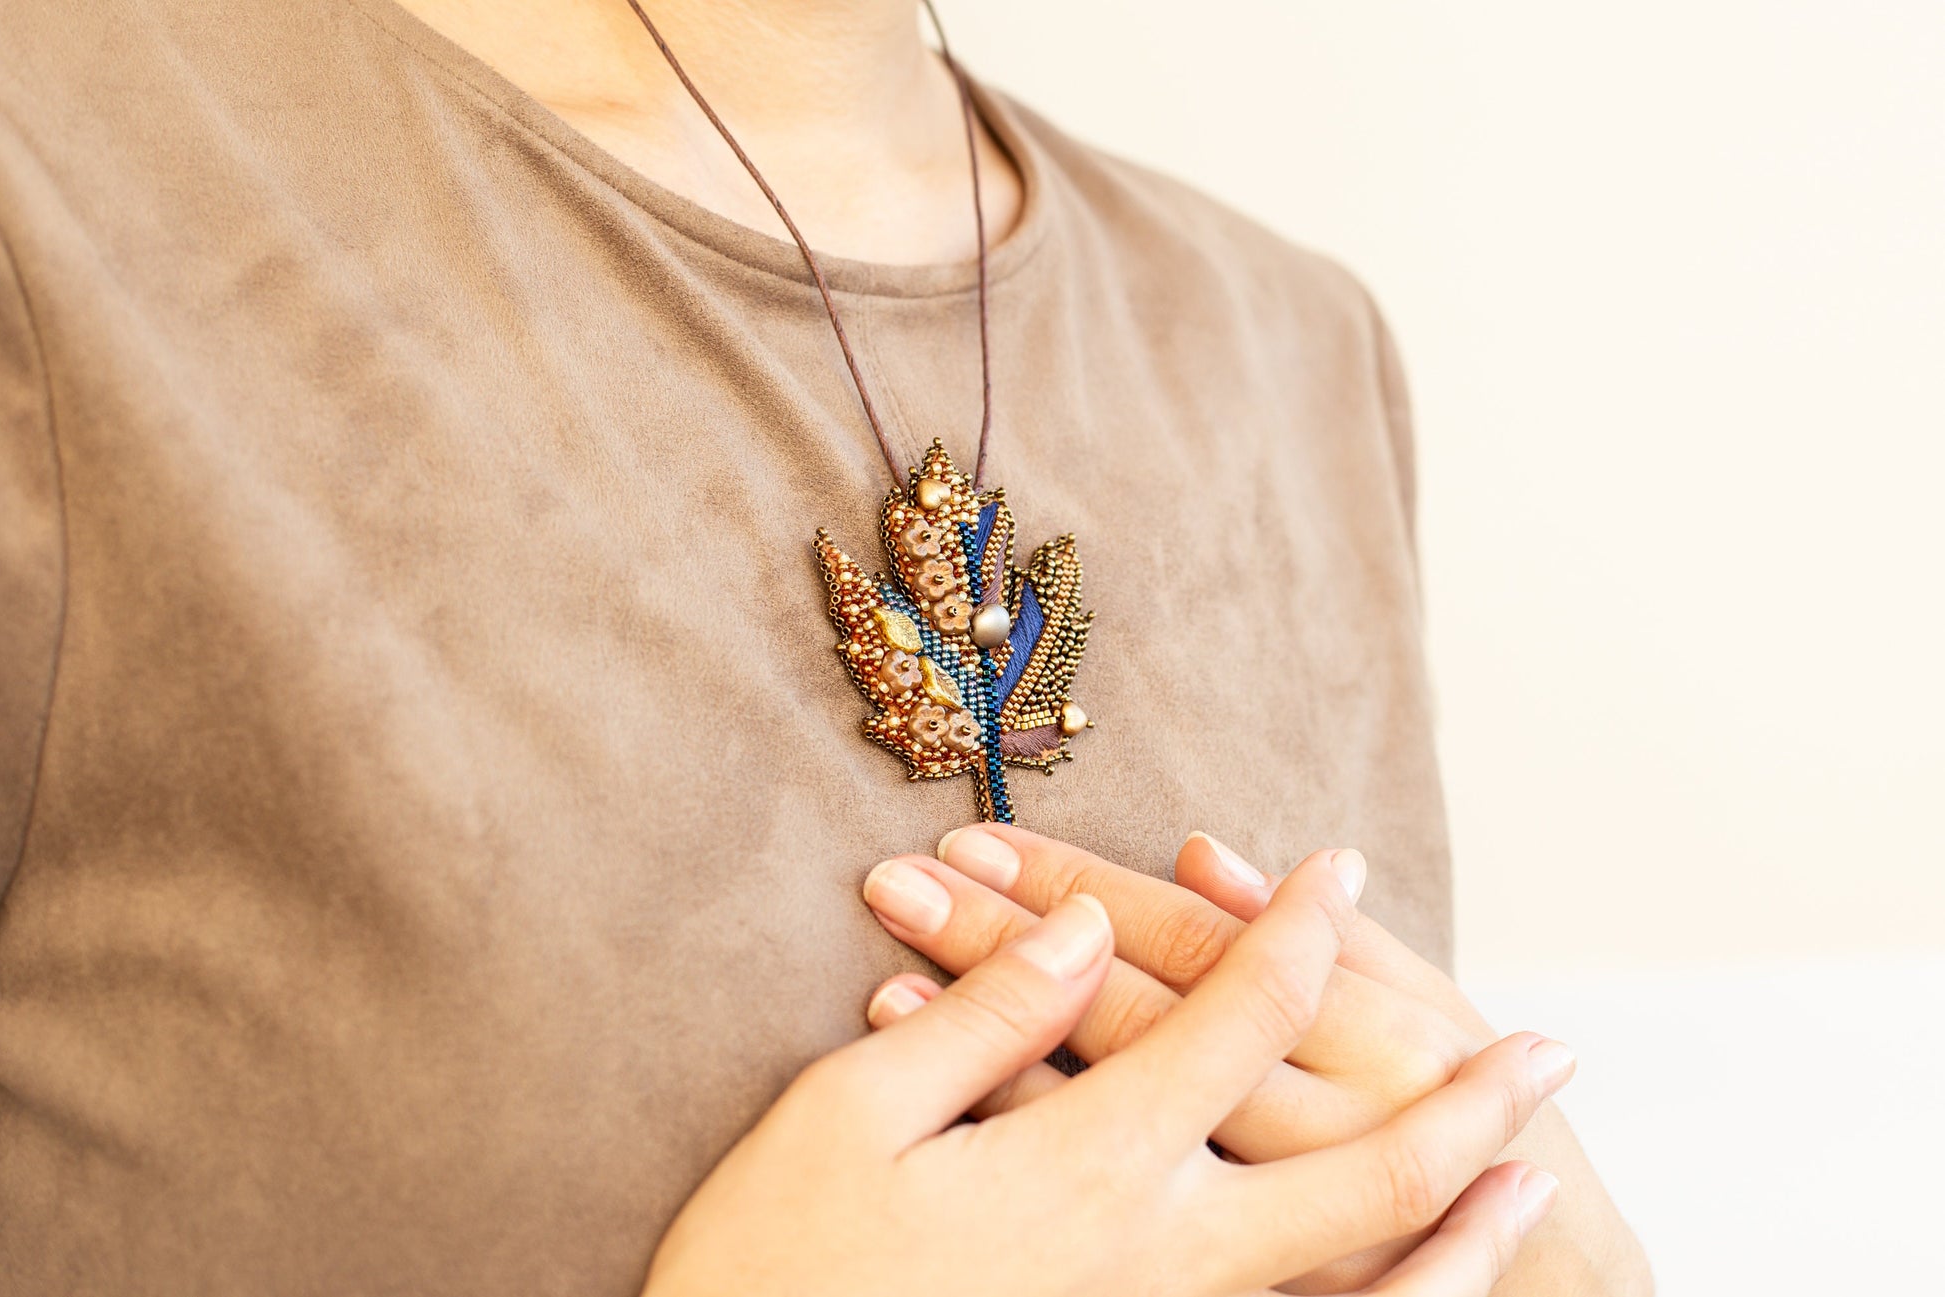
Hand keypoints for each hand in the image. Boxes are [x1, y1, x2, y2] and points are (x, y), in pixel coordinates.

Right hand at [645, 851, 1573, 1296]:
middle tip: (1550, 1053)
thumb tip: (1089, 933)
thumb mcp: (848, 1119)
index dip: (1288, 928)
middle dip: (1461, 1103)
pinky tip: (1418, 1288)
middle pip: (1359, 1169)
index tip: (1333, 864)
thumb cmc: (771, 1269)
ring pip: (1361, 1287)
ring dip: (1460, 1228)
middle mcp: (1161, 1258)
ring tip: (1535, 1176)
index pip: (1231, 1019)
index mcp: (1089, 1165)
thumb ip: (987, 1020)